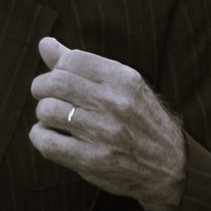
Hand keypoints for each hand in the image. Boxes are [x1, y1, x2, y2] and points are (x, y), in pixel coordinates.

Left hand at [29, 37, 185, 210]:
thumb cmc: (139, 119)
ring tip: (51, 118)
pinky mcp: (93, 161)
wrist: (172, 168)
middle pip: (56, 83)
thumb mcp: (122, 85)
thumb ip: (81, 64)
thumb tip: (44, 43)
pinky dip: (39, 136)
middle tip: (44, 95)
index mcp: (123, 79)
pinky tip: (48, 135)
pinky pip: (48, 142)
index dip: (56, 67)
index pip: (72, 59)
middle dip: (41, 87)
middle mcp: (115, 104)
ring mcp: (104, 134)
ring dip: (42, 113)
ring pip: (48, 111)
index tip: (57, 77)